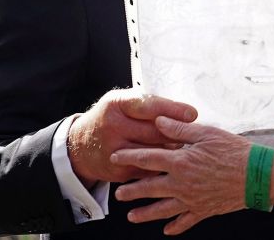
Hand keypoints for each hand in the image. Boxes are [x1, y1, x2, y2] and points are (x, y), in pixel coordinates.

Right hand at [67, 89, 197, 186]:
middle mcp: (113, 127)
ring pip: (154, 152)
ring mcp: (114, 151)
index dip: (172, 110)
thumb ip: (148, 103)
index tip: (192, 114)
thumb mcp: (122, 102)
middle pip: (154, 131)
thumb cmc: (110, 118)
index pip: (148, 106)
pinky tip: (171, 160)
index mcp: (116, 105)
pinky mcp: (119, 171)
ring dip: (172, 149)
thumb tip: (183, 111)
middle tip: (193, 132)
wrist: (80, 147)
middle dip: (177, 132)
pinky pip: (149, 168)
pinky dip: (162, 164)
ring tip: (184, 144)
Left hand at [112, 117, 253, 234]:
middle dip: (131, 190)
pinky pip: (185, 221)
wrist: (257, 175)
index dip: (130, 157)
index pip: (148, 158)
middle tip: (118, 193)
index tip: (115, 156)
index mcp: (181, 161)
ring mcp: (191, 199)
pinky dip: (175, 226)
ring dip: (145, 213)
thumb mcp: (207, 133)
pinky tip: (167, 229)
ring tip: (132, 216)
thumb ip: (180, 128)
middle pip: (149, 188)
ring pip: (162, 209)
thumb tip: (159, 121)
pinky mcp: (203, 210)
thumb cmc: (234, 150)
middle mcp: (181, 183)